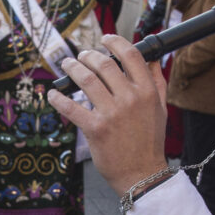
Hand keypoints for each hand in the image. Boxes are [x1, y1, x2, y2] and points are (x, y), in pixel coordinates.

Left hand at [47, 35, 168, 195]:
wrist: (142, 175)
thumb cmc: (150, 142)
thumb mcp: (161, 110)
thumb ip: (157, 83)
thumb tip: (152, 60)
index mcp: (147, 92)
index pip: (131, 56)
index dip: (115, 42)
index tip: (105, 39)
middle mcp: (130, 99)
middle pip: (104, 64)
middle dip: (88, 55)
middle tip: (81, 56)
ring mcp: (112, 113)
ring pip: (85, 79)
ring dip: (72, 68)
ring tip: (67, 65)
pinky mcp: (95, 129)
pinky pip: (71, 107)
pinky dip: (58, 98)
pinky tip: (53, 94)